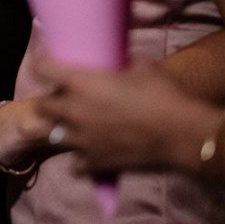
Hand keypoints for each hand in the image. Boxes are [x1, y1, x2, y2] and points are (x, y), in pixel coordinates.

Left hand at [29, 53, 218, 174]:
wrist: (183, 136)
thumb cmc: (164, 96)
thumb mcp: (143, 67)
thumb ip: (122, 63)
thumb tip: (120, 59)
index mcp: (81, 83)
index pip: (41, 69)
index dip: (42, 65)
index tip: (47, 66)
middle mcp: (74, 111)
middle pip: (41, 106)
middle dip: (48, 102)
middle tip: (62, 100)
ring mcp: (81, 140)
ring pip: (51, 136)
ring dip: (59, 130)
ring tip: (72, 128)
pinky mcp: (95, 163)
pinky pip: (74, 164)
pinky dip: (80, 159)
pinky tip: (90, 153)